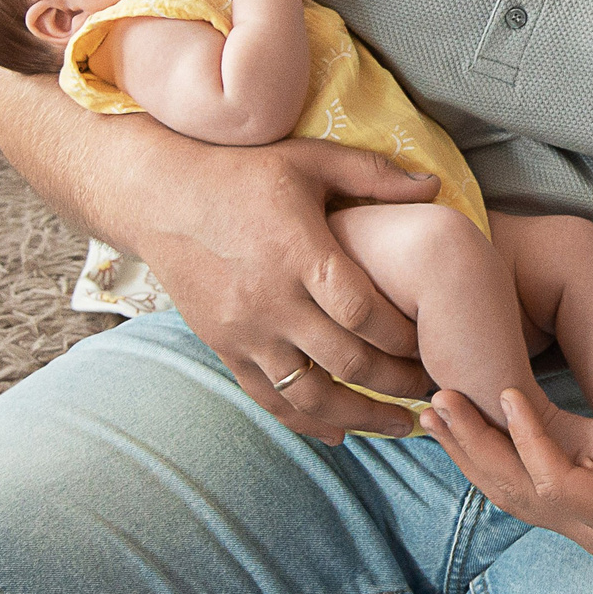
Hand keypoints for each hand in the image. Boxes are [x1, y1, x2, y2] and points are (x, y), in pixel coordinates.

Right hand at [136, 137, 440, 440]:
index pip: (363, 312)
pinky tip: (342, 433)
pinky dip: (307, 421)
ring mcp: (245, 331)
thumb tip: (434, 186)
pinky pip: (269, 398)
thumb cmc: (241, 173)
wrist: (157, 196)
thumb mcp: (308, 160)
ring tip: (403, 426)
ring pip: (310, 395)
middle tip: (435, 388)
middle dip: (397, 382)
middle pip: (346, 361)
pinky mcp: (224, 348)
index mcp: (300, 253)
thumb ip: (372, 174)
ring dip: (362, 416)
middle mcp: (271, 301)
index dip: (403, 335)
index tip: (433, 340)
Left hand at [421, 387, 592, 559]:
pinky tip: (467, 435)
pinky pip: (520, 489)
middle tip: (436, 399)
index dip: (528, 437)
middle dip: (473, 445)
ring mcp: (584, 526)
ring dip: (469, 452)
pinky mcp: (583, 512)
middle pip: (514, 492)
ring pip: (508, 493)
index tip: (507, 391)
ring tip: (432, 411)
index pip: (555, 483)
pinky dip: (488, 460)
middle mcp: (592, 531)